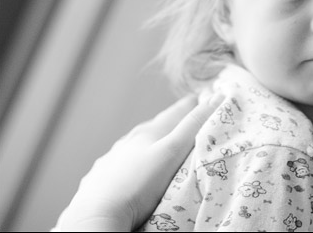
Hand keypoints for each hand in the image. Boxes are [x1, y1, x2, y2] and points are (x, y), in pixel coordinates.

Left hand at [55, 94, 221, 230]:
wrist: (97, 215)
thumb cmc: (137, 185)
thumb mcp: (172, 152)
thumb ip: (193, 125)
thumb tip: (216, 98)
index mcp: (148, 132)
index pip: (176, 111)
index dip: (192, 104)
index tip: (206, 97)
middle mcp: (128, 142)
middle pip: (155, 127)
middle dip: (172, 124)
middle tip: (187, 122)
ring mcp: (112, 161)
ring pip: (136, 146)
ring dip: (151, 144)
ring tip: (162, 148)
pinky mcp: (100, 180)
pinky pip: (120, 165)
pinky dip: (132, 163)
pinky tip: (133, 172)